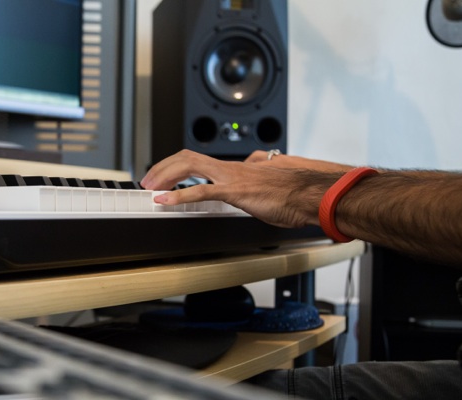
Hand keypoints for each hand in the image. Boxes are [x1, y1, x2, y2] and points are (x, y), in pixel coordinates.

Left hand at [140, 150, 336, 227]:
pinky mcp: (236, 191)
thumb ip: (256, 181)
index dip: (177, 166)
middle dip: (162, 167)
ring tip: (150, 189)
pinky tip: (164, 202)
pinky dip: (178, 196)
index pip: (199, 159)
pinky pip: (201, 191)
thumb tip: (252, 179)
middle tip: (148, 182)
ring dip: (164, 177)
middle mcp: (231, 168)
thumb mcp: (269, 186)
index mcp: (237, 167)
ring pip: (189, 166)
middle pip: (187, 157)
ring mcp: (232, 177)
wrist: (314, 195)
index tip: (163, 177)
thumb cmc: (297, 194)